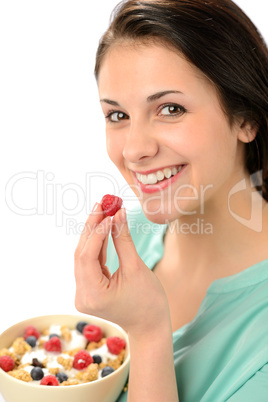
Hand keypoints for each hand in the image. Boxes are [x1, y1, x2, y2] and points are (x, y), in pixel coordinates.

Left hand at [74, 203, 169, 335]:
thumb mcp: (136, 269)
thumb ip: (123, 240)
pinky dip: (98, 245)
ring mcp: (84, 293)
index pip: (87, 256)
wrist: (150, 326)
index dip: (97, 232)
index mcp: (93, 295)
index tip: (110, 213)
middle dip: (92, 227)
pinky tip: (104, 227)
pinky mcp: (89, 289)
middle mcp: (82, 295)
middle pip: (82, 254)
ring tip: (104, 210)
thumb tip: (118, 214)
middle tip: (102, 204)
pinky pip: (90, 262)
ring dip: (94, 233)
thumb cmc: (149, 302)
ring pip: (84, 256)